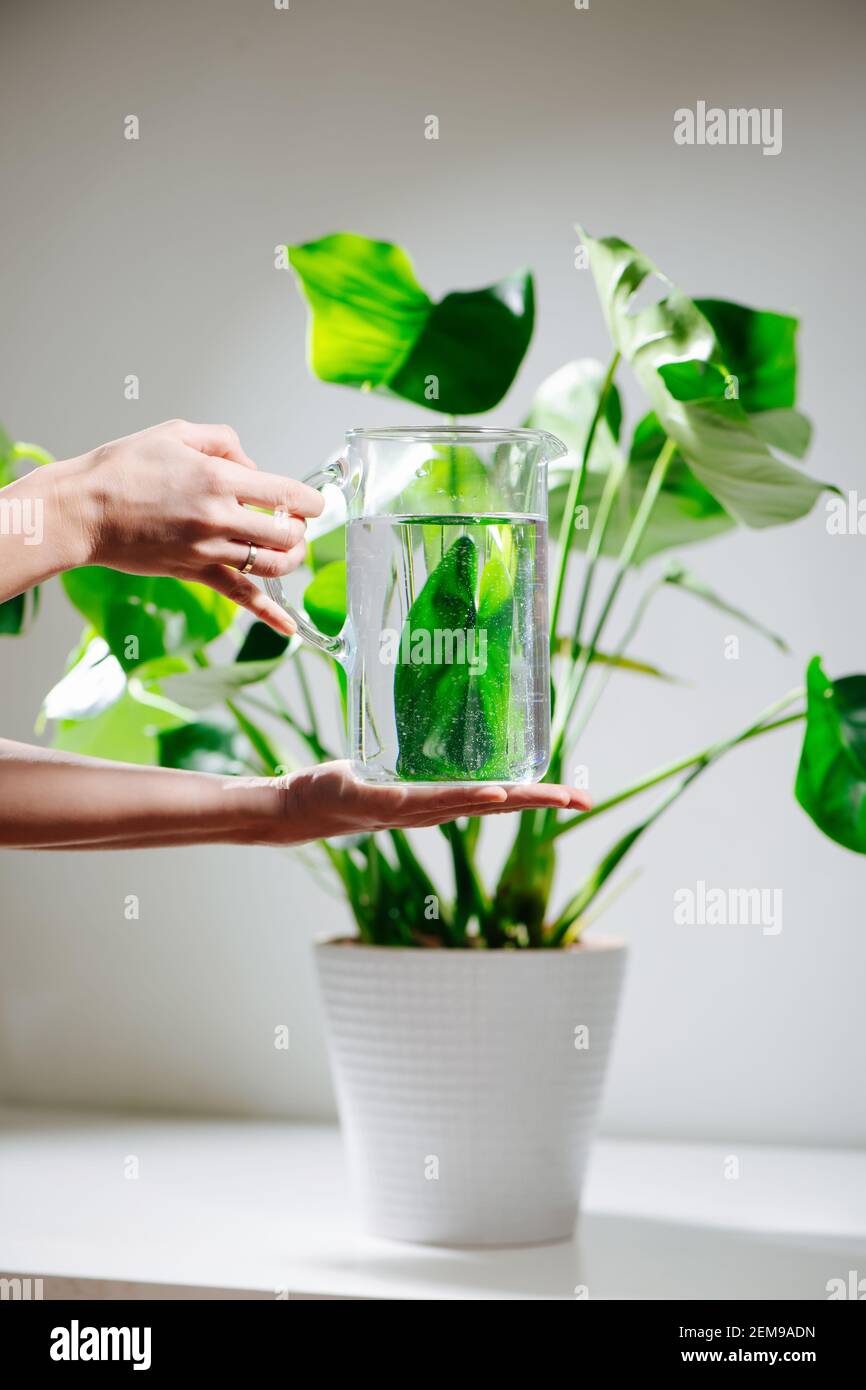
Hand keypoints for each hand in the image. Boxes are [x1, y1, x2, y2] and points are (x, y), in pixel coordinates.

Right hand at [61, 419, 322, 632]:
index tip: (314, 503)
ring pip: (272, 565)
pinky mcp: (195, 572)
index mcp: (219, 479)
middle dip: (300, 528)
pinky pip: (240, 596)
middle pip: (287, 534)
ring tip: (288, 549)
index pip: (288, 494)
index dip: (311, 501)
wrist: (82, 511)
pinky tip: (289, 629)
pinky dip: (269, 614)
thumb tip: (252, 467)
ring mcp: (209, 550)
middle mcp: (220, 518)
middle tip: (294, 522)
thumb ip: (224, 443)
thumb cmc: (122, 468)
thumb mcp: (176, 433)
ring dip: (291, 559)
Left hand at [272, 761, 591, 843]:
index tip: (577, 796)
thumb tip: (440, 719)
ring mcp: (411, 811)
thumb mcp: (390, 765)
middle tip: (584, 800)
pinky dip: (468, 798)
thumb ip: (417, 754)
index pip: (498, 798)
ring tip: (552, 796)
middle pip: (498, 805)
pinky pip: (432, 801)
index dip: (539, 797)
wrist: (299, 806)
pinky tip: (495, 792)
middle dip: (543, 802)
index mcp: (439, 800)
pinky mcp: (385, 803)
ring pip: (474, 805)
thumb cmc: (344, 784)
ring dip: (516, 800)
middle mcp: (433, 812)